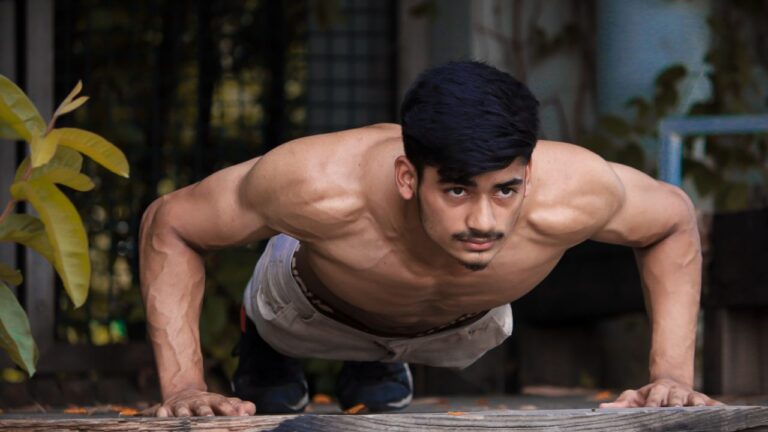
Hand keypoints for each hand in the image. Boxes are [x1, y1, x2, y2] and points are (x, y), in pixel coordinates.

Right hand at [148, 388, 256, 416]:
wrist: (184, 395)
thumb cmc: (209, 405)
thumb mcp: (223, 403)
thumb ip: (237, 407)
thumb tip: (249, 410)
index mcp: (213, 401)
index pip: (223, 404)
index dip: (231, 409)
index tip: (240, 416)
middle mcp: (197, 403)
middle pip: (202, 407)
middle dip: (206, 412)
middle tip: (210, 418)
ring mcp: (181, 407)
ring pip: (182, 410)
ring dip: (184, 414)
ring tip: (186, 418)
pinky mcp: (166, 411)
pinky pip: (162, 412)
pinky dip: (162, 413)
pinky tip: (162, 414)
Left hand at [599, 378, 723, 407]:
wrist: (669, 384)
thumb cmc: (649, 395)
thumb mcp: (635, 397)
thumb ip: (622, 403)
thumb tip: (603, 407)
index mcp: (658, 391)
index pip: (654, 398)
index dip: (652, 403)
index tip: (650, 409)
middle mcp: (675, 393)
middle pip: (676, 398)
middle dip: (676, 403)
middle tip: (676, 408)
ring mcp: (690, 396)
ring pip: (694, 399)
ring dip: (697, 403)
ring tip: (701, 409)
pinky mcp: (704, 401)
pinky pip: (713, 404)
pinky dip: (718, 407)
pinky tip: (725, 411)